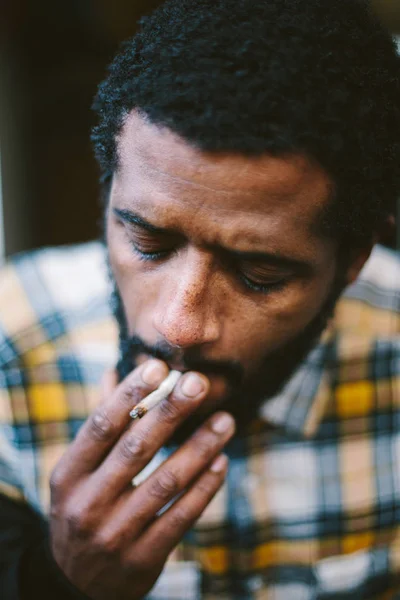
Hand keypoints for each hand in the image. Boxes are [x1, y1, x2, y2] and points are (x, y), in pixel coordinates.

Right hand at [49, 360, 234, 599]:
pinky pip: (181, 516)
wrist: (75, 584)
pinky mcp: (143, 558)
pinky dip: (205, 487)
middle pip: (136, 448)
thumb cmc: (83, 510)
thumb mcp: (78, 473)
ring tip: (225, 420)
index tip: (159, 367)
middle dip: (171, 411)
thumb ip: (101, 425)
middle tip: (199, 382)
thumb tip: (114, 371)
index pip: (101, 426)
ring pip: (166, 481)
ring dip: (200, 447)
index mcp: (69, 475)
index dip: (130, 394)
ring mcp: (115, 534)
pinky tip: (221, 461)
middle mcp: (88, 504)